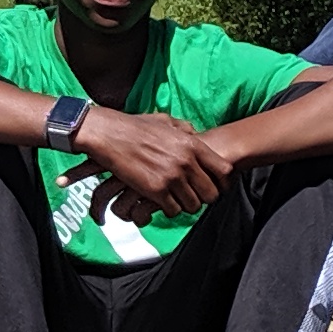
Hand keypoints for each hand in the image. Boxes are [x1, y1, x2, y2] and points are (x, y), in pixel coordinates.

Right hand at [73, 106, 226, 222]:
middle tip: (194, 197)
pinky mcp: (155, 190)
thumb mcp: (164, 121)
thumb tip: (194, 133)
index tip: (215, 186)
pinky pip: (172, 210)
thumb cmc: (134, 126)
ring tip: (176, 200)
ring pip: (193, 205)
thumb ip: (184, 128)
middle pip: (211, 193)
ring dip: (185, 205)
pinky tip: (161, 202)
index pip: (224, 170)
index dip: (223, 182)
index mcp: (192, 144)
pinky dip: (168, 209)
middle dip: (204, 198)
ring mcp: (171, 177)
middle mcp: (186, 162)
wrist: (108, 134)